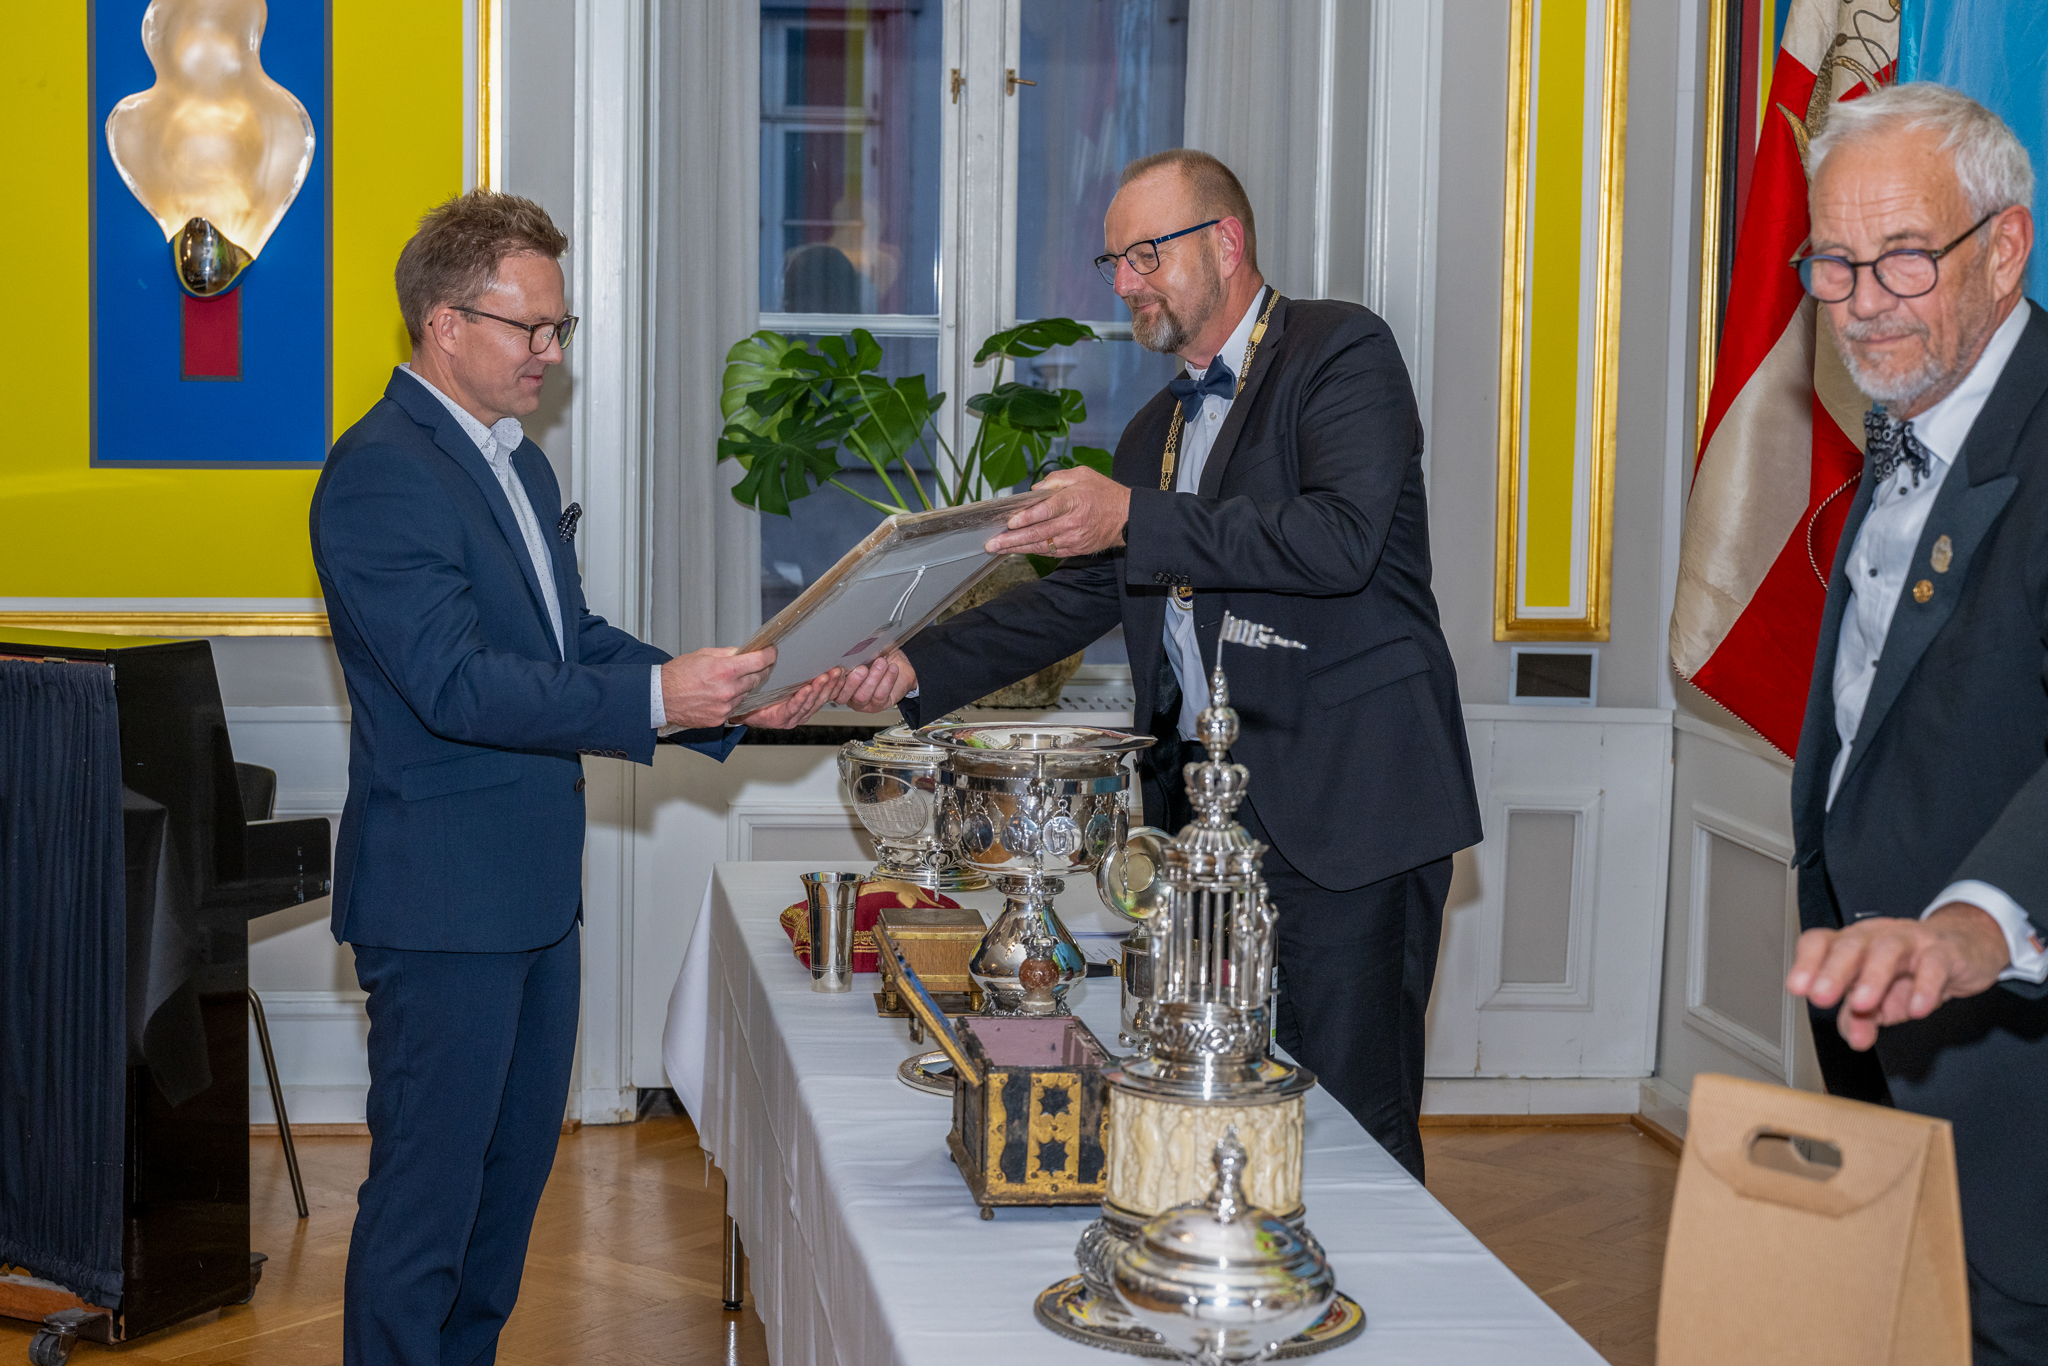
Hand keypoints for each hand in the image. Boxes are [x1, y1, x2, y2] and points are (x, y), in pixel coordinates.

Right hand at [661, 646, 775, 727]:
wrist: (661, 698)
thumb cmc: (677, 675)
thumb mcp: (703, 654)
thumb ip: (727, 654)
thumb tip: (743, 653)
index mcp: (725, 670)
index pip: (760, 661)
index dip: (770, 654)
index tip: (771, 652)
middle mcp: (728, 690)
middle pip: (758, 678)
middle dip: (761, 670)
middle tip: (757, 664)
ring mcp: (726, 706)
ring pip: (747, 693)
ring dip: (745, 686)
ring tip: (731, 680)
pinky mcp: (721, 718)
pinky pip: (735, 706)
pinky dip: (733, 699)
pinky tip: (722, 694)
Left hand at [739, 669, 842, 729]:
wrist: (744, 708)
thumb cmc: (764, 694)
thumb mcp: (787, 681)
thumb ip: (800, 673)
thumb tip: (811, 652)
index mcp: (806, 702)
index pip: (826, 693)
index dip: (836, 683)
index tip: (842, 671)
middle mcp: (802, 711)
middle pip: (821, 698)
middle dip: (831, 684)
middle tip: (837, 671)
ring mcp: (793, 716)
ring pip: (810, 703)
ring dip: (819, 689)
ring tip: (825, 677)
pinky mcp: (782, 719)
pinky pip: (793, 707)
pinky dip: (801, 698)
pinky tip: (807, 689)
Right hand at [836, 649, 916, 712]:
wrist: (896, 665)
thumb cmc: (875, 658)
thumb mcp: (861, 654)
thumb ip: (852, 655)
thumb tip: (846, 647)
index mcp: (839, 684)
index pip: (830, 688)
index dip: (833, 681)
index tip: (837, 669)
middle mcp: (848, 696)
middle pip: (844, 696)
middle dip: (853, 681)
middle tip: (862, 668)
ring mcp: (863, 703)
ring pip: (863, 696)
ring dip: (873, 678)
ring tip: (881, 663)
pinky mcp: (878, 705)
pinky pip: (880, 695)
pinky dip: (887, 680)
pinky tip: (892, 669)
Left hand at [984, 466, 1130, 556]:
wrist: (1128, 518)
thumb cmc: (1104, 493)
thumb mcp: (1082, 474)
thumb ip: (1056, 479)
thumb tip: (1034, 490)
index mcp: (1074, 500)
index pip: (1048, 510)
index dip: (1028, 517)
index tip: (1010, 522)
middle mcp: (1073, 522)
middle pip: (1039, 532)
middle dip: (1012, 539)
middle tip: (992, 543)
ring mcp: (1074, 538)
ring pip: (1042, 546)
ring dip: (1018, 548)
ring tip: (998, 549)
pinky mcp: (1076, 548)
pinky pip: (1051, 551)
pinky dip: (1033, 551)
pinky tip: (1018, 550)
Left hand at [1785, 903, 2011, 1049]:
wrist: (1965, 948)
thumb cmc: (1913, 969)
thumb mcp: (1883, 997)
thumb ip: (1861, 1018)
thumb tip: (1854, 1039)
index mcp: (1852, 945)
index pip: (1821, 943)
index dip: (1806, 962)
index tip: (1797, 988)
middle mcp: (1876, 937)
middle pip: (1850, 945)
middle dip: (1833, 971)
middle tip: (1821, 997)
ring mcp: (1911, 940)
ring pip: (1888, 950)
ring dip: (1872, 977)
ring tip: (1861, 1004)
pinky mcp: (1944, 952)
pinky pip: (1934, 965)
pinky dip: (1925, 987)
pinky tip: (1917, 1008)